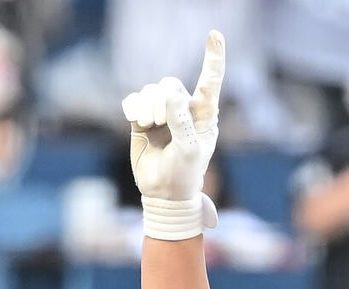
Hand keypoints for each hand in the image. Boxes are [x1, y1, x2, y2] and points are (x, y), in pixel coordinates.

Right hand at [121, 29, 224, 238]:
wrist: (163, 193)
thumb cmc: (184, 174)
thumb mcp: (189, 150)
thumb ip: (181, 121)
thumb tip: (170, 94)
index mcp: (204, 116)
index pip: (210, 82)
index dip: (213, 58)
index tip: (215, 34)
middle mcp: (183, 109)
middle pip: (170, 84)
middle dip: (163, 101)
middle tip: (162, 124)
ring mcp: (162, 112)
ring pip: (150, 91)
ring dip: (148, 109)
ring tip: (152, 129)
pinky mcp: (141, 117)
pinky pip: (133, 99)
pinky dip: (133, 109)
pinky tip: (136, 122)